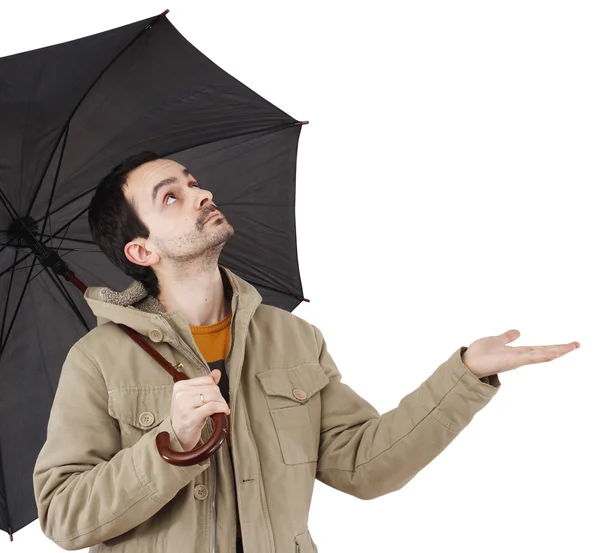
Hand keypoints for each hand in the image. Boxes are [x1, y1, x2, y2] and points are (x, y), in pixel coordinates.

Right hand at [170, 369, 229, 450]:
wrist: (177, 436)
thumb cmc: (186, 416)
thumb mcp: (193, 398)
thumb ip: (205, 384)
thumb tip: (217, 373)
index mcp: (180, 386)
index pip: (206, 379)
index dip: (215, 388)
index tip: (215, 398)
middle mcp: (181, 394)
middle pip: (212, 388)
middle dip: (219, 397)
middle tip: (218, 406)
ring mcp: (185, 405)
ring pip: (214, 396)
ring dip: (221, 403)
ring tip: (220, 410)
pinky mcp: (192, 416)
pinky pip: (213, 406)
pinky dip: (222, 408)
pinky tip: (224, 412)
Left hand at [462, 329, 579, 378]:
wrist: (468, 363)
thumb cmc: (480, 353)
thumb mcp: (496, 340)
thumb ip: (507, 337)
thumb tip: (517, 331)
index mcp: (518, 352)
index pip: (540, 349)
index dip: (553, 346)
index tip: (568, 344)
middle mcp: (521, 357)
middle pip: (545, 352)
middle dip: (561, 349)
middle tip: (577, 344)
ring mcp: (518, 360)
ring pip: (542, 355)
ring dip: (557, 350)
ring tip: (572, 346)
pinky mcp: (513, 361)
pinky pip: (532, 357)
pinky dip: (544, 354)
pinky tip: (555, 352)